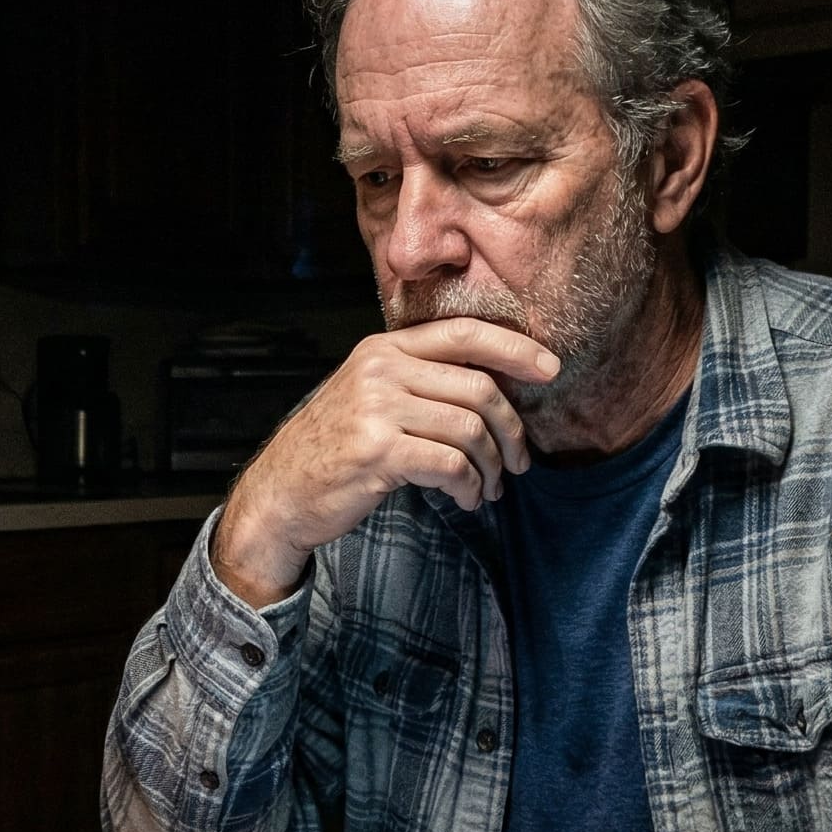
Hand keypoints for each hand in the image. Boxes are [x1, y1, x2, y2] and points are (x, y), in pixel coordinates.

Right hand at [211, 319, 559, 606]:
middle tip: (521, 461)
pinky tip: (468, 498)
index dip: (516, 348)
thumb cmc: (333, 449)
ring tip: (491, 487)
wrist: (280, 492)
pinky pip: (451, 464)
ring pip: (470, 429)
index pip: (465, 333)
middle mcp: (381, 369)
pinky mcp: (378, 450)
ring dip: (493, 466)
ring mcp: (377, 408)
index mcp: (384, 349)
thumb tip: (494, 389)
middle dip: (512, 429)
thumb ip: (419, 381)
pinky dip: (470, 486)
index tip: (551, 369)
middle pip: (479, 387)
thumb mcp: (369, 396)